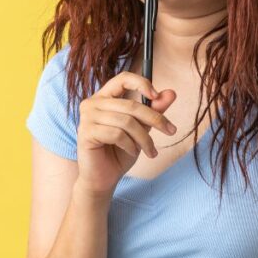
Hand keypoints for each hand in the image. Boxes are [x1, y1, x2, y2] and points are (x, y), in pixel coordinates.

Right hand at [76, 71, 176, 196]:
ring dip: (144, 138)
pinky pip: (116, 134)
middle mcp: (92, 103)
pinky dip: (130, 145)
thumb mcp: (141, 129)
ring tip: (150, 150)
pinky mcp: (86, 133)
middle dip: (155, 119)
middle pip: (131, 105)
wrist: (104, 178)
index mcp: (104, 97)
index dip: (141, 83)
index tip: (157, 96)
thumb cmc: (120, 152)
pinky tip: (132, 151)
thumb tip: (171, 93)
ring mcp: (87, 118)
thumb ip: (153, 111)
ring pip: (126, 121)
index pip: (123, 79)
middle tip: (171, 131)